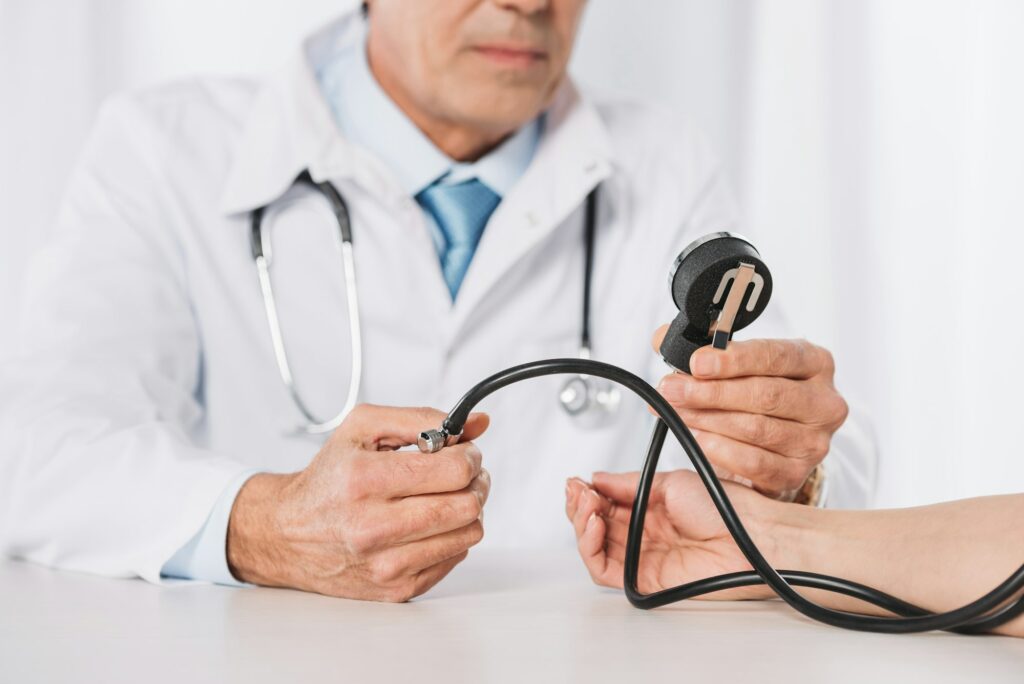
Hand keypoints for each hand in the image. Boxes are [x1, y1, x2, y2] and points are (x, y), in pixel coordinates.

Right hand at [227, 404, 489, 601]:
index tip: (464, 451)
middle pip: (466, 505)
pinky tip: (428, 523)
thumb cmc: (328, 478)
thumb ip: (422, 419)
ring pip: (468, 534)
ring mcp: (386, 564)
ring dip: (468, 510)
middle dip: (476, 481)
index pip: (454, 470)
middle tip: (462, 473)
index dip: (470, 456)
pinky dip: (451, 536)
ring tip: (446, 496)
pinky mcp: (396, 589)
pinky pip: (455, 558)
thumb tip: (478, 423)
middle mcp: (373, 527)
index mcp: (364, 479)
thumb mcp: (363, 428)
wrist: (288, 534)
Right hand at [565, 470, 781, 598]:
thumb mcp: (670, 482)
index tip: (578, 481)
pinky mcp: (643, 579)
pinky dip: (589, 549)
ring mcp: (642, 557)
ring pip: (594, 548)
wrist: (751, 537)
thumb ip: (628, 484)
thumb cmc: (726, 509)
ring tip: (586, 506)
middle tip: (580, 492)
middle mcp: (643, 534)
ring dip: (580, 525)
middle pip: (594, 526)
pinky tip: (593, 526)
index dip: (587, 494)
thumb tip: (597, 478)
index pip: (605, 504)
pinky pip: (604, 571)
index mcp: (650, 509)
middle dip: (579, 506)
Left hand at [652, 330, 847, 498]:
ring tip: (675, 411)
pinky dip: (720, 449)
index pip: (777, 355)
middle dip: (710, 391)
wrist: (774, 445)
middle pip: (765, 394)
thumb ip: (703, 347)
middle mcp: (823, 402)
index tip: (697, 362)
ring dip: (706, 419)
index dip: (734, 359)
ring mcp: (814, 441)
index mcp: (815, 363)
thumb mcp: (738, 364)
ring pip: (755, 428)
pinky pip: (754, 462)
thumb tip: (663, 338)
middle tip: (673, 389)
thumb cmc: (757, 396)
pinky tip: (697, 438)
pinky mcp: (796, 473)